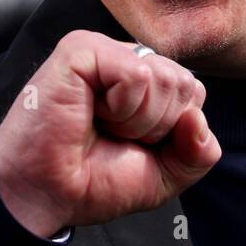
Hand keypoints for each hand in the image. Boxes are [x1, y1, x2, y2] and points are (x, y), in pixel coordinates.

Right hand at [0, 30, 220, 237]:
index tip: (133, 145)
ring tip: (100, 126)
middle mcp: (126, 60)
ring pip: (164, 78)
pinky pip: (138, 74)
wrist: (47, 196)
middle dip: (157, 127)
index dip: (173, 131)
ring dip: (137, 121)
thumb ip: (198, 153)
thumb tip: (198, 119)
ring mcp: (104, 51)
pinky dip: (121, 107)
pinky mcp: (82, 49)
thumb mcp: (164, 175)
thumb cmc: (92, 181)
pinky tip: (91, 112)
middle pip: (184, 84)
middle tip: (113, 136)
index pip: (193, 93)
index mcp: (145, 82)